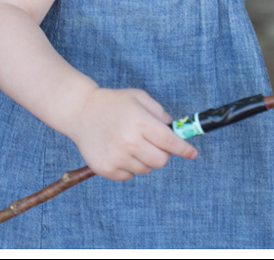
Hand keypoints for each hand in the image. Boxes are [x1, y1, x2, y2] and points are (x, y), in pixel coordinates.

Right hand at [64, 87, 197, 180]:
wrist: (81, 112)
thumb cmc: (114, 103)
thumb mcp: (140, 98)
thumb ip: (160, 113)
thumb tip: (175, 130)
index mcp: (141, 123)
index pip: (170, 142)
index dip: (185, 149)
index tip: (193, 154)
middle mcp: (129, 141)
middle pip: (161, 161)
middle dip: (164, 153)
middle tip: (155, 143)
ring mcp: (117, 157)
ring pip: (146, 169)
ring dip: (145, 159)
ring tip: (133, 144)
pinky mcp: (105, 168)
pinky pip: (129, 175)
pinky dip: (130, 167)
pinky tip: (121, 151)